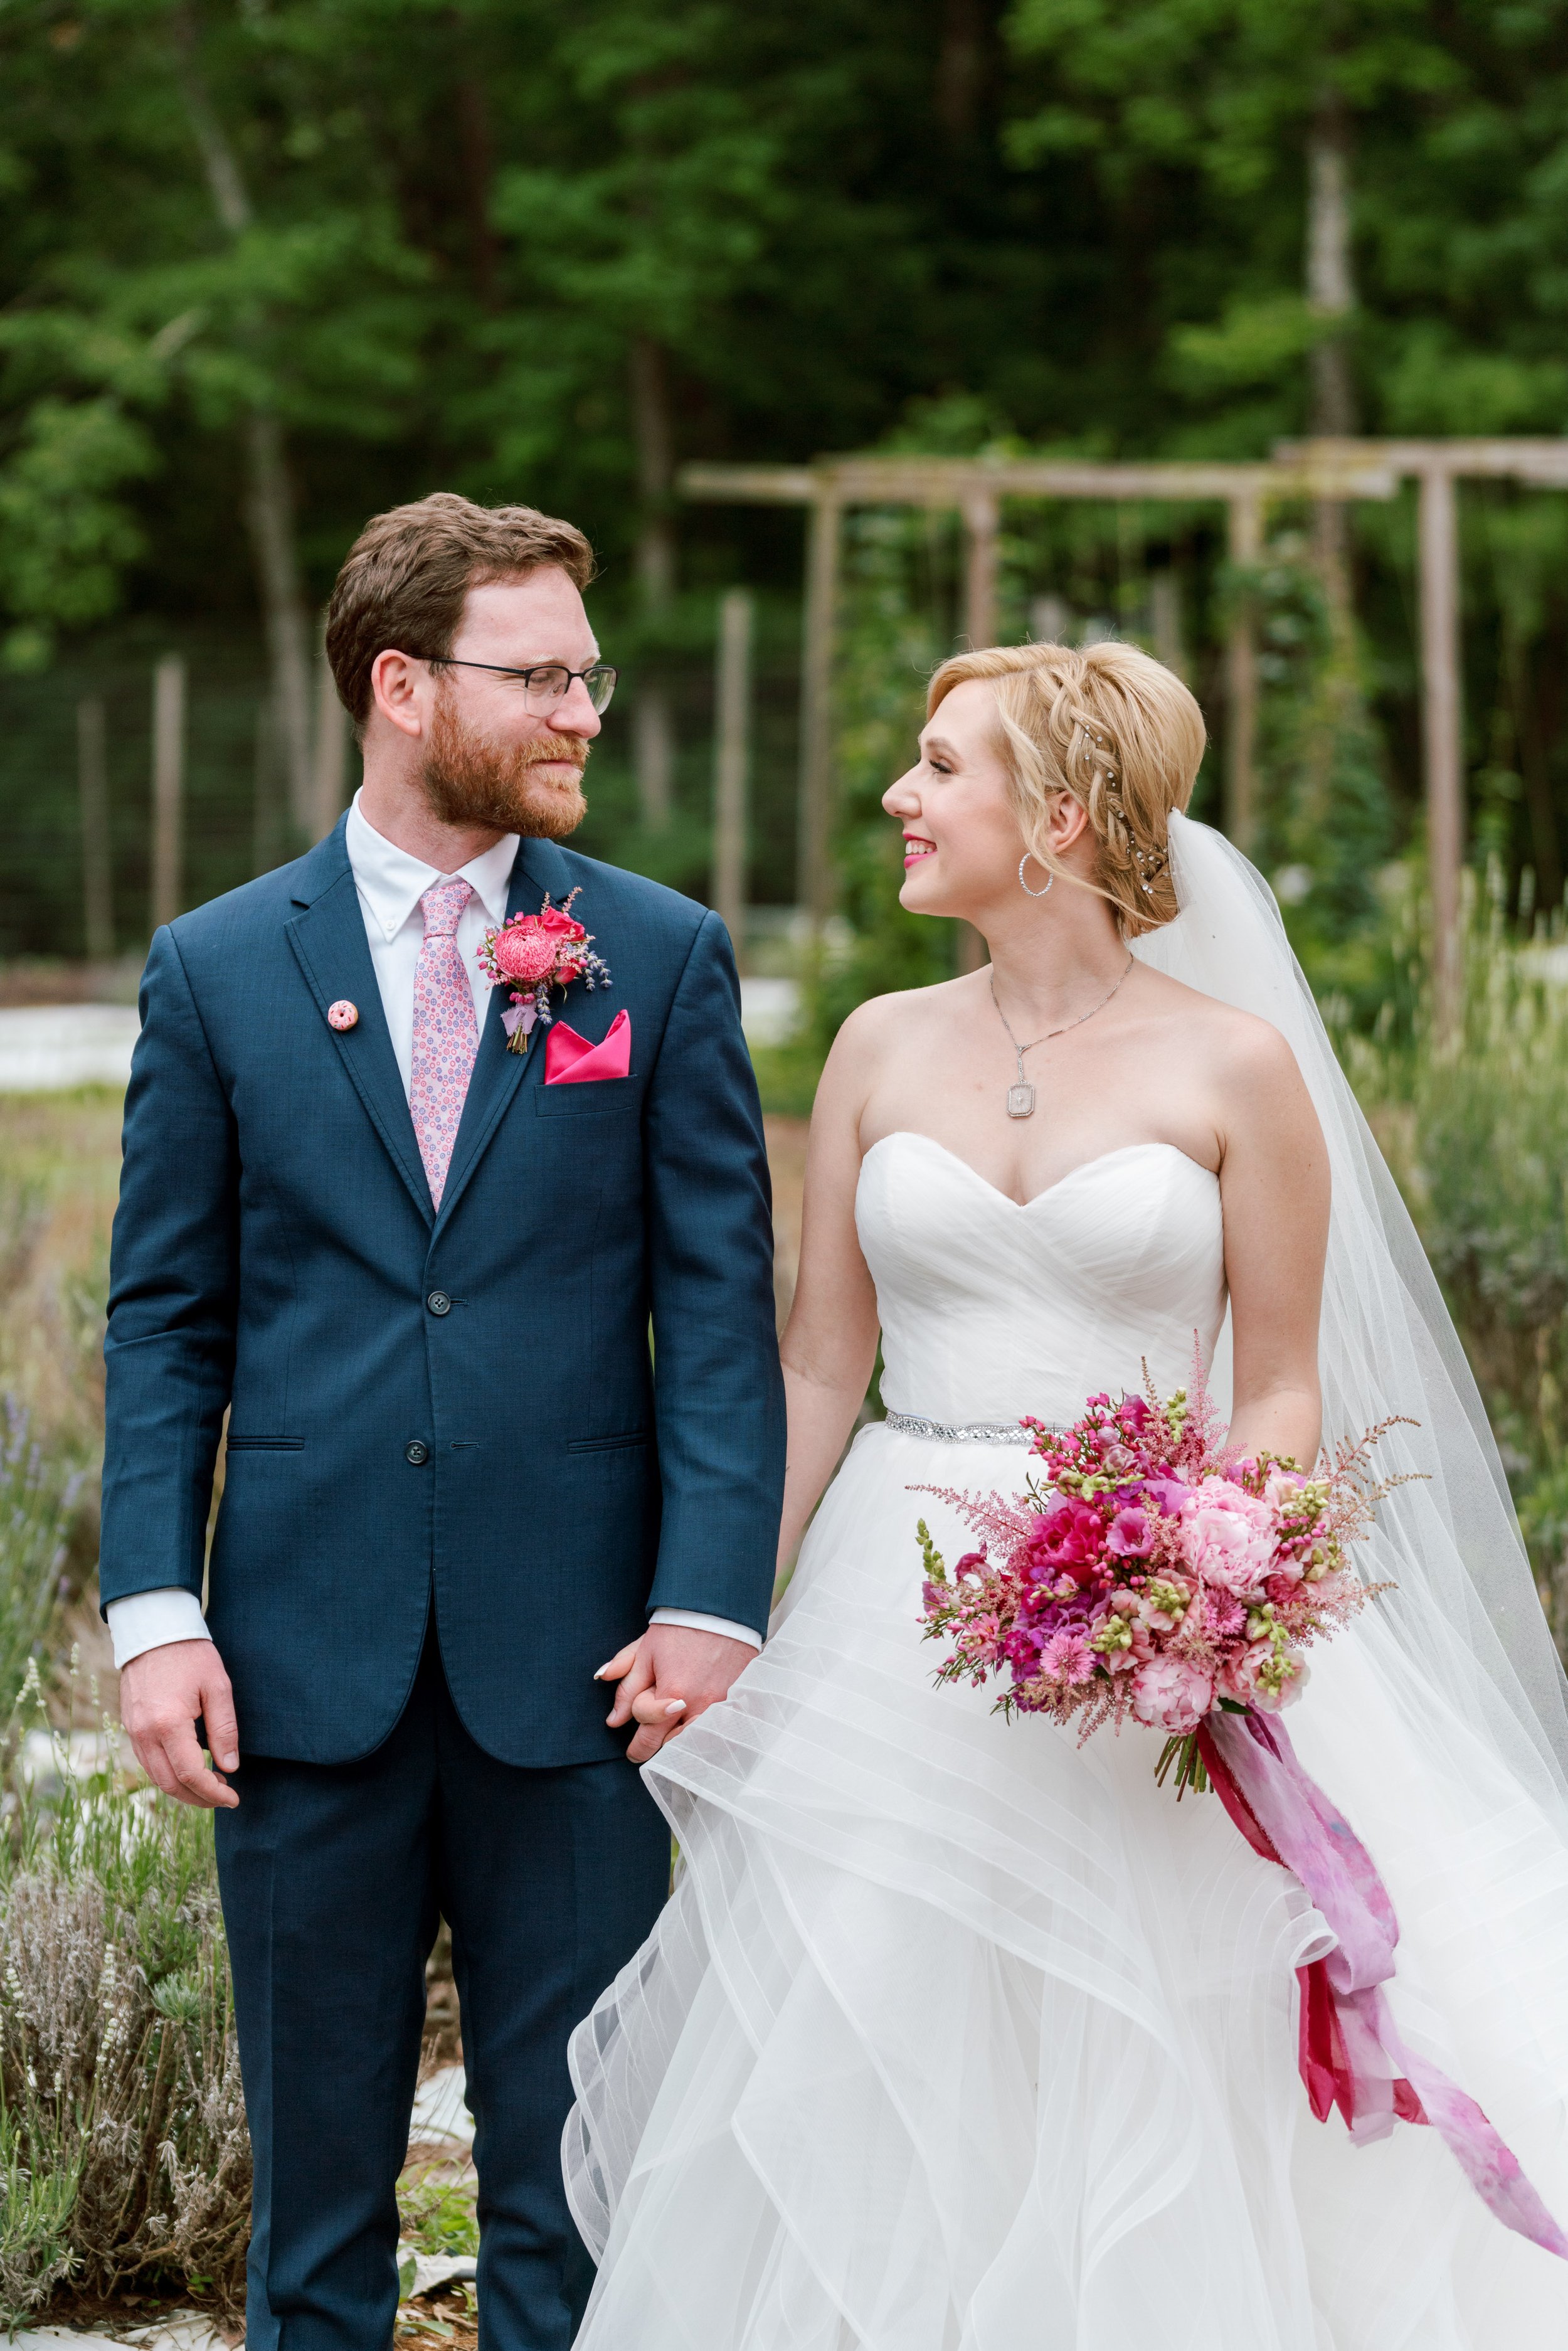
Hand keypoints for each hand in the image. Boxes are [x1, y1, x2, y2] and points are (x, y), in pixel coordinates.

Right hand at [118, 1638, 240, 1808]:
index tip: (234, 1799)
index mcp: (168, 1724)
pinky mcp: (130, 1726)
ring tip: (211, 1786)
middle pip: (170, 1784)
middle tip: (225, 1797)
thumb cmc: (190, 1654)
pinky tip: (189, 1770)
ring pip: (156, 1777)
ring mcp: (133, 1731)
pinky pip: (147, 1762)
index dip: (213, 1793)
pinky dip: (168, 1774)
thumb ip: (224, 1729)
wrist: (153, 1630)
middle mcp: (144, 1734)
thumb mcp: (218, 1686)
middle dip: (199, 1798)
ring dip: (183, 1789)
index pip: (191, 1775)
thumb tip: (229, 1767)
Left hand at [596, 1623, 755, 1765]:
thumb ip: (627, 1689)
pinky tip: (697, 1717)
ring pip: (695, 1742)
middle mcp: (700, 1705)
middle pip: (672, 1745)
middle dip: (659, 1739)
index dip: (635, 1745)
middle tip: (654, 1726)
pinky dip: (705, 1731)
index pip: (647, 1737)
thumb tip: (613, 1721)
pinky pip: (718, 1731)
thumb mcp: (645, 1652)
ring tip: (675, 1721)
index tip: (632, 1752)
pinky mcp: (738, 1702)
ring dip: (681, 1736)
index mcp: (673, 1693)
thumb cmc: (679, 1628)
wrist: (721, 1610)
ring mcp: (722, 1705)